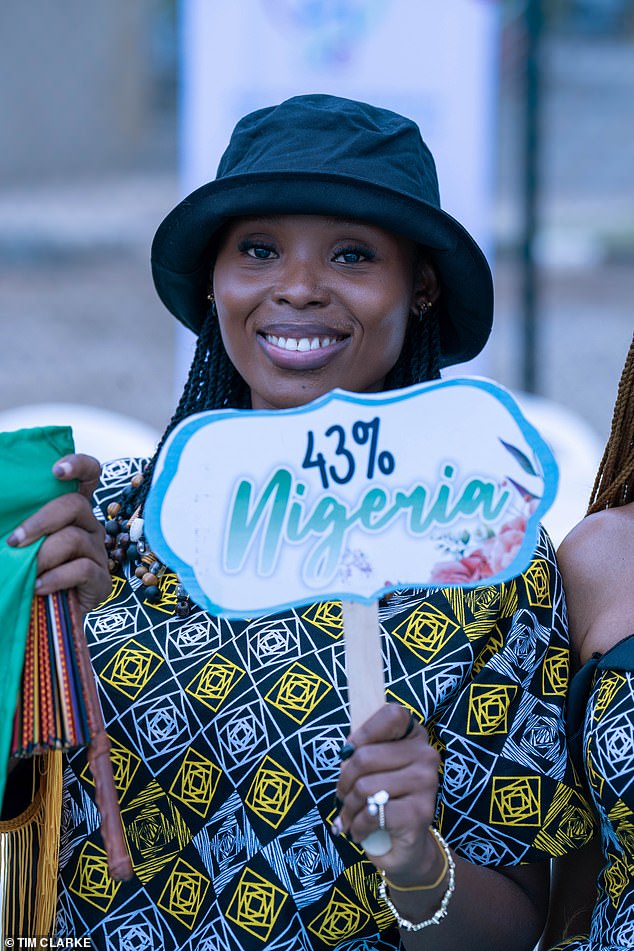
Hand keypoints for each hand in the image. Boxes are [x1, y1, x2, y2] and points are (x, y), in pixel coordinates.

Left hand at [7, 453, 110, 613]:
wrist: (37, 616)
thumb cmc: (25, 572)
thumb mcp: (17, 543)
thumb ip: (12, 524)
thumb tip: (2, 522)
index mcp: (70, 510)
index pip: (89, 475)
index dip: (79, 465)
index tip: (56, 471)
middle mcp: (88, 525)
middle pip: (76, 505)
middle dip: (41, 521)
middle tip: (15, 541)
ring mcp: (97, 552)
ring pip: (75, 539)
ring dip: (43, 555)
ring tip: (27, 572)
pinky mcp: (101, 580)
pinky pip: (82, 569)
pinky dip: (55, 578)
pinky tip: (38, 587)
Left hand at [334, 703, 441, 883]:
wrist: (408, 848)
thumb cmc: (384, 800)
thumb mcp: (373, 770)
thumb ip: (363, 751)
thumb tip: (346, 756)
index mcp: (415, 736)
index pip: (392, 714)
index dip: (364, 733)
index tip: (350, 753)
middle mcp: (426, 755)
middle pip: (365, 756)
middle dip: (344, 781)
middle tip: (343, 797)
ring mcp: (427, 783)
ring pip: (365, 786)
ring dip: (348, 808)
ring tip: (350, 817)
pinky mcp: (420, 813)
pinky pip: (372, 812)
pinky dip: (357, 826)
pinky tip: (359, 832)